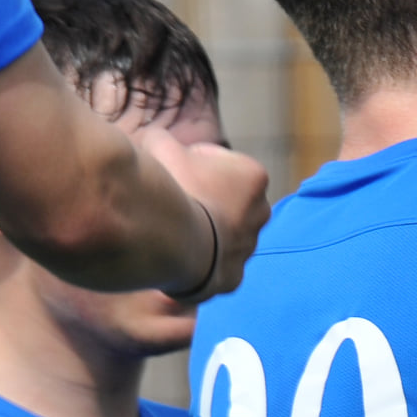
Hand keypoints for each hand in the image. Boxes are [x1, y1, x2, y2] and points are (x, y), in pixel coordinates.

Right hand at [139, 129, 269, 300]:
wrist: (176, 242)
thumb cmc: (175, 189)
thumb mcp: (160, 147)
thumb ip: (160, 139)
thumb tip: (155, 139)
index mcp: (254, 176)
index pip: (215, 162)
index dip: (185, 163)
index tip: (167, 172)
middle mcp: (261, 212)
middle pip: (221, 199)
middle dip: (198, 197)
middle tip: (166, 201)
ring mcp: (249, 248)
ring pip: (219, 234)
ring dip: (199, 230)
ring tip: (168, 231)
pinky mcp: (233, 277)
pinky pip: (210, 266)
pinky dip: (195, 261)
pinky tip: (174, 256)